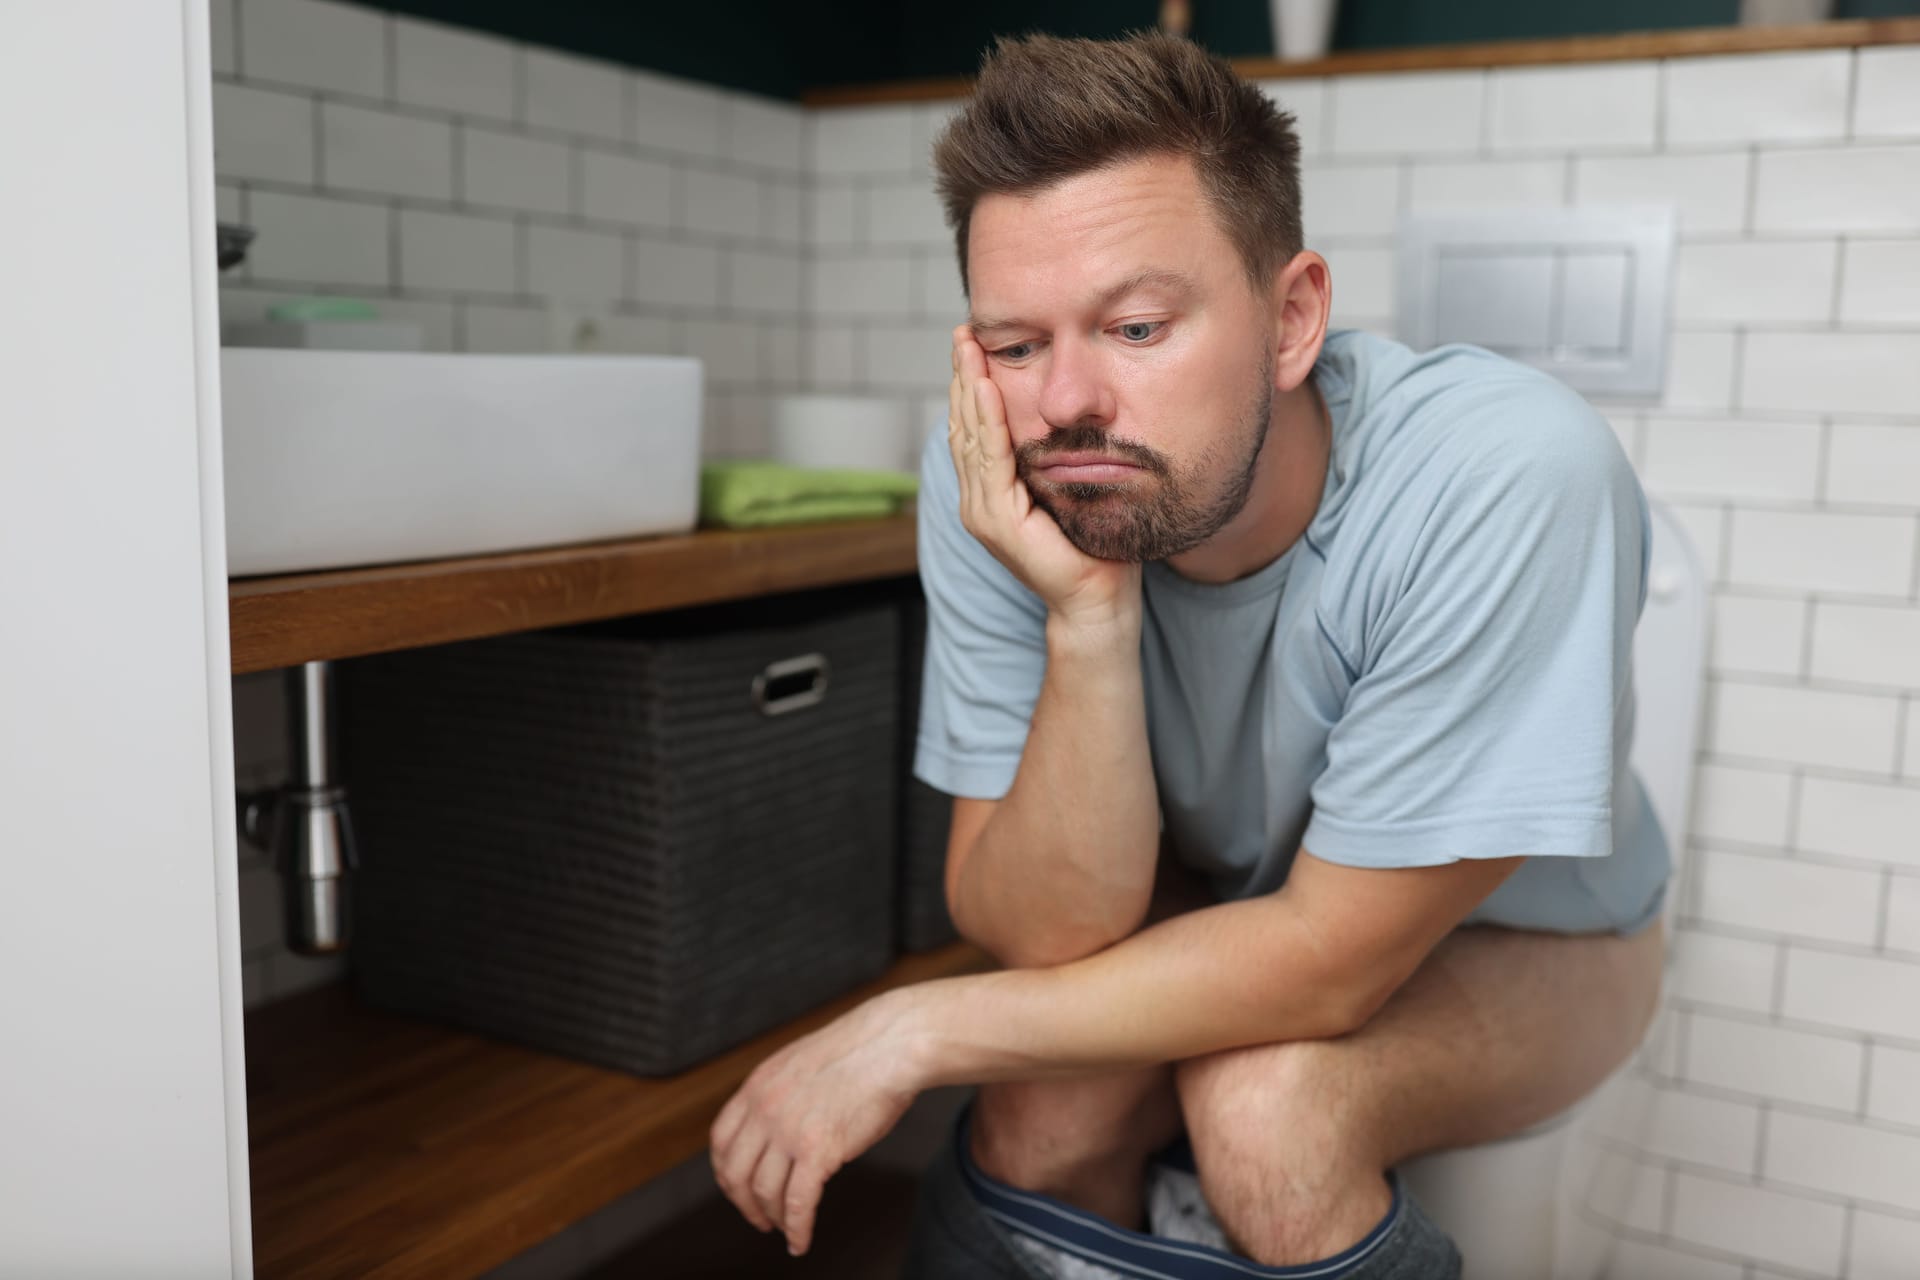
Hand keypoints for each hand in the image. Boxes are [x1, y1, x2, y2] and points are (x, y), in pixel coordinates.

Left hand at [709, 990, 927, 1256]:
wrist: (890, 1044)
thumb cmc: (859, 1052)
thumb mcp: (799, 1065)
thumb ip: (780, 1095)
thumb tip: (778, 1130)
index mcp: (758, 1086)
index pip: (721, 1141)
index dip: (726, 1172)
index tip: (737, 1187)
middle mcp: (765, 1109)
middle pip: (736, 1173)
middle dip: (744, 1203)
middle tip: (758, 1218)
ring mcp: (789, 1131)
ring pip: (765, 1192)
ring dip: (773, 1217)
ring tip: (785, 1228)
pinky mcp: (818, 1151)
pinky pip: (799, 1204)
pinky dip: (797, 1229)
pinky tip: (801, 1241)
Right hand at [949, 326, 1140, 627]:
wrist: (1099, 598)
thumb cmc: (1094, 545)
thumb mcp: (1070, 487)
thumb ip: (1056, 457)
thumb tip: (1067, 412)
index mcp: (991, 493)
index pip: (975, 429)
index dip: (972, 385)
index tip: (974, 343)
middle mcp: (978, 501)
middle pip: (964, 426)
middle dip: (963, 376)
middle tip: (963, 332)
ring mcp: (983, 512)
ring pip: (970, 437)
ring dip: (969, 388)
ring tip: (969, 348)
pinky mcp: (997, 520)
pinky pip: (990, 460)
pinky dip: (988, 422)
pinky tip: (988, 390)